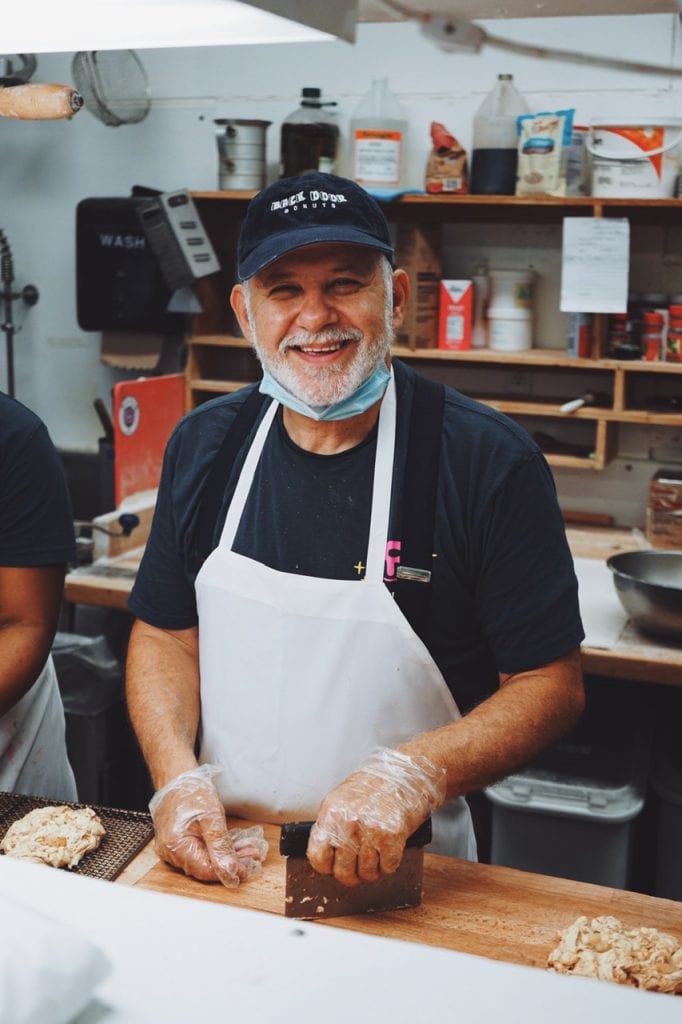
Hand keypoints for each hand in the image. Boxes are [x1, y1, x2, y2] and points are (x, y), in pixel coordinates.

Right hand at [148, 765, 267, 887]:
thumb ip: (221, 845)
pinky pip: (200, 852)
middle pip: (205, 866)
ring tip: (246, 848)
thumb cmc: (191, 791)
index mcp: (175, 845)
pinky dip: (216, 850)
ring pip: (204, 860)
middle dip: (230, 862)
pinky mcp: (179, 844)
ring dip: (226, 855)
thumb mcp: (212, 817)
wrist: (178, 777)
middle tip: (251, 854)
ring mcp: (173, 848)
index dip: (227, 871)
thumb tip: (230, 870)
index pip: (205, 870)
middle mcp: (171, 851)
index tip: (246, 869)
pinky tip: (233, 845)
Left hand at [307, 748, 445, 886]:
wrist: (404, 773)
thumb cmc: (374, 786)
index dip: (326, 868)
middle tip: (358, 870)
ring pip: (367, 873)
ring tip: (376, 858)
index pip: (318, 857)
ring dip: (373, 871)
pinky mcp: (392, 836)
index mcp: (332, 813)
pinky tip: (389, 852)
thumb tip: (325, 853)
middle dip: (352, 876)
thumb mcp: (342, 800)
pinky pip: (388, 867)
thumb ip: (331, 825)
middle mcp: (348, 823)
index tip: (333, 867)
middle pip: (343, 871)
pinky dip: (390, 865)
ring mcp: (370, 830)